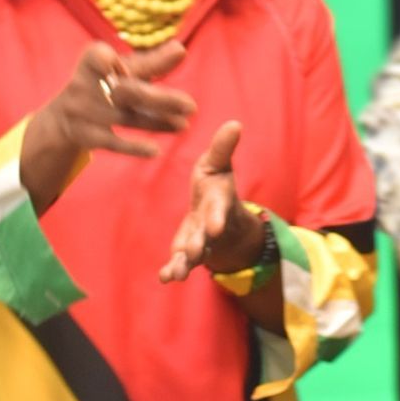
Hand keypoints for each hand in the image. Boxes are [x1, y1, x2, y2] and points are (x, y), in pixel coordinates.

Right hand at [22, 42, 194, 210]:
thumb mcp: (123, 69)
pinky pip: (113, 143)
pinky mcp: (88, 136)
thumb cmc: (104, 83)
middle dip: (160, 99)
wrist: (63, 119)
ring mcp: (86, 112)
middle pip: (127, 91)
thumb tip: (181, 49)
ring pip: (126, 118)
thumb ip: (152, 62)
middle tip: (191, 105)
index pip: (98, 56)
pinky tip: (155, 151)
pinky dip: (134, 147)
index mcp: (92, 61)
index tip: (122, 65)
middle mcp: (86, 86)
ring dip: (158, 123)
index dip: (107, 60)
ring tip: (184, 125)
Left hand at [159, 121, 267, 282]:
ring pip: (194, 253)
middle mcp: (210, 223)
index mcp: (218, 200)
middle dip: (200, 243)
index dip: (217, 216)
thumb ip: (223, 148)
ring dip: (185, 263)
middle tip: (193, 251)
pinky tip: (164, 278)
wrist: (221, 216)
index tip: (215, 226)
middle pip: (206, 235)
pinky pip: (181, 262)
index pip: (219, 207)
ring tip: (175, 274)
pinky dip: (173, 271)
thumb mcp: (218, 164)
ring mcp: (200, 240)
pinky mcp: (187, 251)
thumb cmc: (215, 185)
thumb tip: (235, 123)